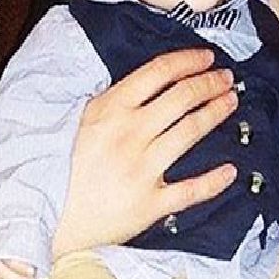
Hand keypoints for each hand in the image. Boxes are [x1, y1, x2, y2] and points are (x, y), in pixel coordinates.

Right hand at [52, 49, 238, 258]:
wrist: (48, 220)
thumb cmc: (63, 171)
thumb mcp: (82, 124)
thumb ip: (114, 103)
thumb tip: (152, 84)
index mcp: (109, 110)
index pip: (158, 73)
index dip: (188, 61)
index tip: (207, 58)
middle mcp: (129, 135)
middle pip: (181, 98)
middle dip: (209, 83)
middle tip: (227, 78)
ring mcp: (141, 169)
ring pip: (191, 132)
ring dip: (216, 113)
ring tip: (230, 102)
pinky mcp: (149, 203)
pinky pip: (191, 189)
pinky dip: (215, 180)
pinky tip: (231, 171)